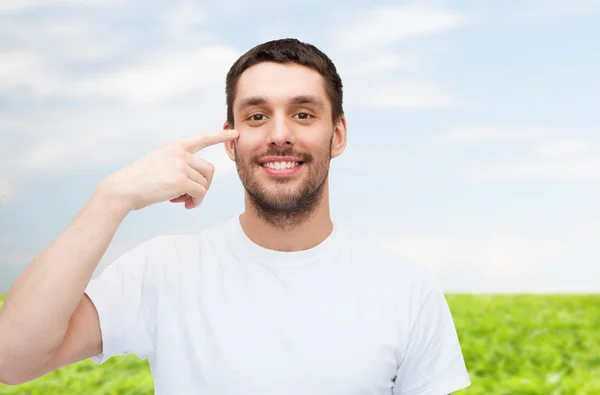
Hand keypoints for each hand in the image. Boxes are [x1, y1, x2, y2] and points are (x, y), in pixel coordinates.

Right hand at [100, 130, 238, 210]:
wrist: (122, 189)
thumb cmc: (139, 182)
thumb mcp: (159, 165)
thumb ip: (178, 167)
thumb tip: (196, 186)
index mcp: (174, 147)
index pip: (201, 138)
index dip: (220, 135)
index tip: (235, 133)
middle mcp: (179, 153)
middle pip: (209, 170)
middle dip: (204, 185)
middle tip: (188, 195)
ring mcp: (180, 165)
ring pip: (205, 183)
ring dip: (197, 195)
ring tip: (182, 201)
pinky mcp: (181, 180)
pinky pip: (200, 193)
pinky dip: (195, 202)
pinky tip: (184, 205)